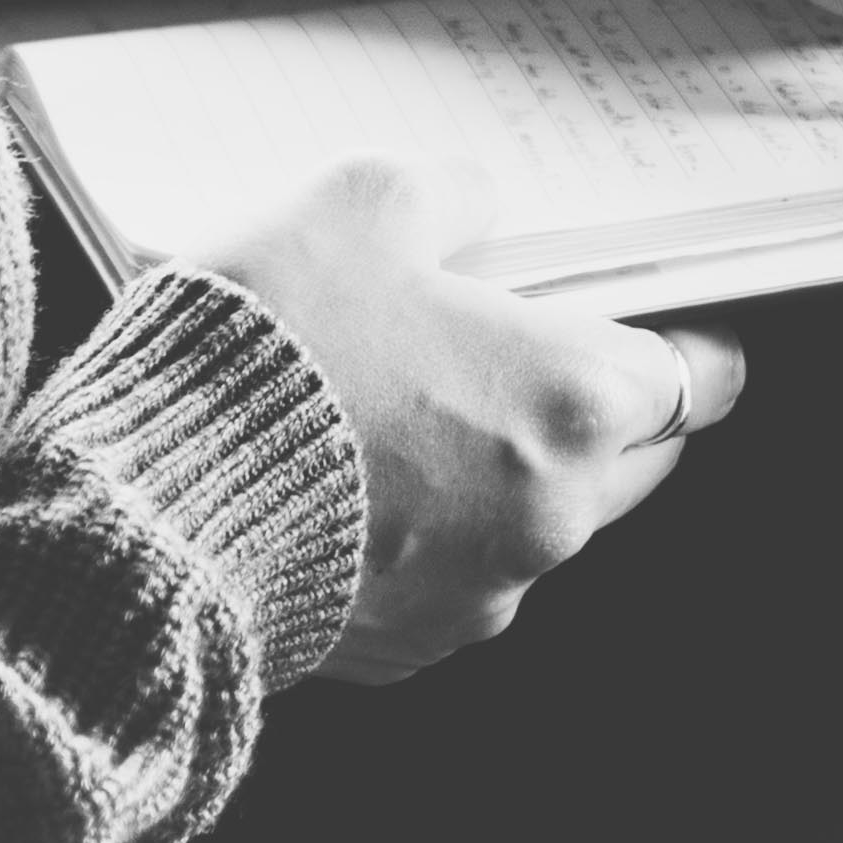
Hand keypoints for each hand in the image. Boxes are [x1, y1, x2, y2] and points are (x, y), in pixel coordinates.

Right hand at [185, 157, 746, 684]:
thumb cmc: (268, 351)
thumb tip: (474, 206)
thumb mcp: (360, 203)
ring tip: (388, 414)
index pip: (696, 377)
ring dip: (489, 475)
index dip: (674, 342)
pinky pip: (445, 580)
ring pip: (530, 524)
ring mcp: (482, 595)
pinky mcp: (406, 648)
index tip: (648, 327)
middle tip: (500, 356)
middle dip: (583, 411)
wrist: (146, 509)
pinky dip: (415, 536)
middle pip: (627, 461)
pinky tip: (341, 485)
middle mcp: (555, 516)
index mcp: (575, 402)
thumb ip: (449, 194)